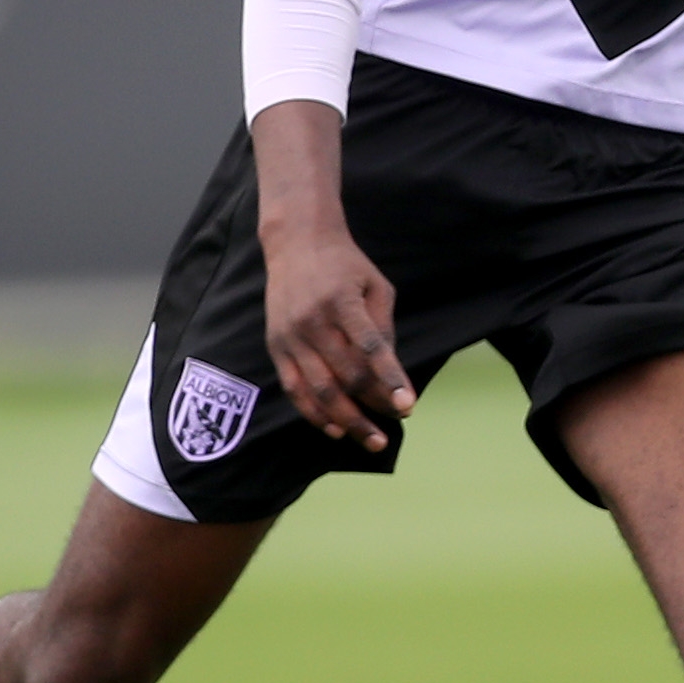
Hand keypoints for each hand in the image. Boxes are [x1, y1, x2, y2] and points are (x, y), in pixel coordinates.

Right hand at [251, 101, 415, 449]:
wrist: (296, 243)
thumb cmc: (345, 265)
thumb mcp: (376, 285)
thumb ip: (383, 326)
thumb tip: (391, 373)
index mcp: (342, 301)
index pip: (370, 348)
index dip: (389, 379)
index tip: (407, 405)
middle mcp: (313, 320)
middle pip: (345, 375)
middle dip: (373, 405)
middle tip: (395, 424)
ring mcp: (291, 335)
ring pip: (320, 389)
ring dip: (347, 419)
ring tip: (370, 439)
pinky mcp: (276, 345)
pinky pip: (294, 388)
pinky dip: (314, 413)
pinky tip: (335, 429)